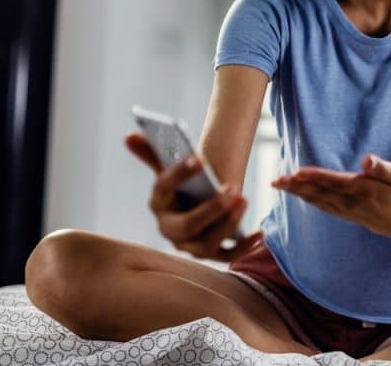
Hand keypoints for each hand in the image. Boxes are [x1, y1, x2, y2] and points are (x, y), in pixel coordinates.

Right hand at [126, 132, 261, 260]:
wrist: (196, 203)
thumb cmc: (184, 184)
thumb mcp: (168, 167)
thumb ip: (152, 152)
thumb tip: (130, 136)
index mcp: (158, 203)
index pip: (164, 188)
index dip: (180, 173)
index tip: (200, 157)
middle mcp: (170, 230)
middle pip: (188, 225)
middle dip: (210, 209)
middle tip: (231, 188)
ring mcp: (190, 246)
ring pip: (208, 242)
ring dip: (228, 223)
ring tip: (244, 199)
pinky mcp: (212, 253)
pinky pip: (228, 255)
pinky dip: (244, 246)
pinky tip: (260, 233)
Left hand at [272, 154, 390, 234]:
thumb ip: (380, 167)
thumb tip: (367, 159)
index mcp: (360, 189)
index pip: (333, 182)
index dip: (315, 177)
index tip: (298, 172)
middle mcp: (347, 201)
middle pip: (318, 192)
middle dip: (296, 186)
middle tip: (277, 180)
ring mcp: (341, 209)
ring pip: (314, 199)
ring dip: (295, 192)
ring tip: (277, 183)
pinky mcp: (337, 212)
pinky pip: (317, 204)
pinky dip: (303, 197)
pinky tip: (290, 191)